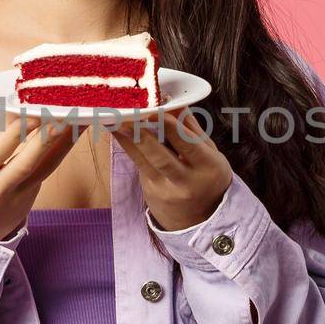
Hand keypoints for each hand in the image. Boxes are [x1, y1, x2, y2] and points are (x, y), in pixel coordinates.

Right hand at [0, 111, 81, 239]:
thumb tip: (22, 109)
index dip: (16, 133)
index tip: (33, 114)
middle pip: (26, 163)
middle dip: (46, 139)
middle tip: (64, 117)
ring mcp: (19, 196)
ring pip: (46, 167)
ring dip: (65, 142)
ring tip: (81, 120)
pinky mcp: (34, 196)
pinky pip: (48, 169)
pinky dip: (61, 149)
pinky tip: (74, 132)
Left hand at [108, 108, 232, 231]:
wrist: (201, 219)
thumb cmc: (207, 177)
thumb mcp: (211, 154)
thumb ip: (193, 130)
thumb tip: (178, 103)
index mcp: (208, 167)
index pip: (188, 145)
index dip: (171, 128)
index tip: (156, 110)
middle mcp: (186, 182)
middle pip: (162, 157)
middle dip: (142, 135)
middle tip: (126, 117)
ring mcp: (166, 190)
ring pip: (144, 162)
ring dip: (128, 140)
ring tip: (113, 121)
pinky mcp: (150, 192)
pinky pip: (139, 166)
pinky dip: (129, 148)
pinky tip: (118, 132)